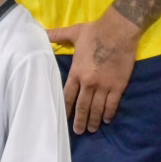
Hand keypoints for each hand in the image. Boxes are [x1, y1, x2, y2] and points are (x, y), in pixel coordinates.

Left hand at [47, 8, 140, 134]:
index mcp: (76, 72)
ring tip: (92, 129)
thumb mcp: (73, 33)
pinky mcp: (119, 85)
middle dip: (79, 120)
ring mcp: (104, 85)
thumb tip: (41, 31)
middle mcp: (88, 82)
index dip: (65, 108)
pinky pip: (113, 103)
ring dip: (94, 120)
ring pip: (97, 108)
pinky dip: (109, 113)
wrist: (119, 30)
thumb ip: (56, 35)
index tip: (63, 118)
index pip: (67, 95)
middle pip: (82, 106)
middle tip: (78, 131)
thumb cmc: (95, 31)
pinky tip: (107, 120)